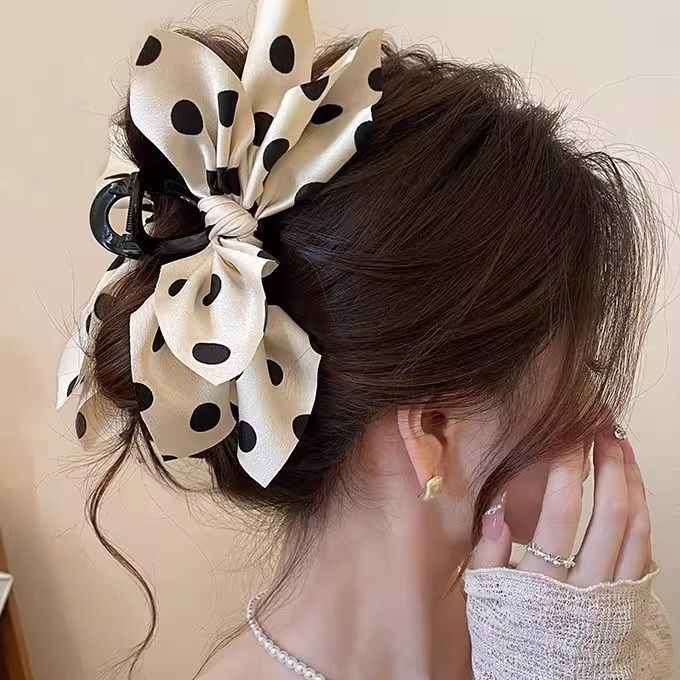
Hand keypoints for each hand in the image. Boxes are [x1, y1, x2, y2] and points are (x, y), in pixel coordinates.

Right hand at [469, 427, 653, 584]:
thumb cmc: (511, 636)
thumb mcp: (485, 598)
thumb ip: (486, 554)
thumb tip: (496, 508)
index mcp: (543, 583)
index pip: (561, 510)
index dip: (566, 466)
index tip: (567, 434)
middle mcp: (587, 587)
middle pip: (610, 513)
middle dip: (610, 463)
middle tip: (604, 430)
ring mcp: (615, 595)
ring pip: (636, 528)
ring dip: (633, 482)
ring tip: (622, 449)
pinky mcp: (631, 602)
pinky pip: (646, 551)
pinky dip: (643, 514)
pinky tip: (634, 491)